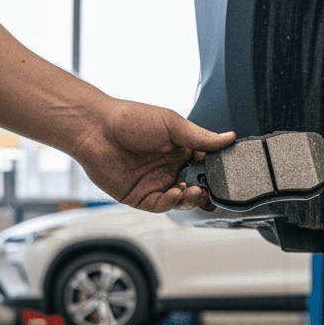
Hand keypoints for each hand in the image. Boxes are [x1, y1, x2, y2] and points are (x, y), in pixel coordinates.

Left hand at [73, 100, 234, 212]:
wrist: (95, 129)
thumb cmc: (129, 119)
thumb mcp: (172, 124)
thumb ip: (201, 137)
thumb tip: (228, 138)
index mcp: (181, 150)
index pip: (207, 166)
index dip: (217, 172)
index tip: (224, 174)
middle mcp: (171, 168)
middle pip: (198, 187)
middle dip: (207, 191)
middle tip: (210, 189)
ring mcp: (156, 183)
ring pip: (182, 200)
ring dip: (191, 198)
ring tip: (192, 191)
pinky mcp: (141, 196)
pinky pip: (162, 205)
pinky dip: (172, 203)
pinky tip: (175, 194)